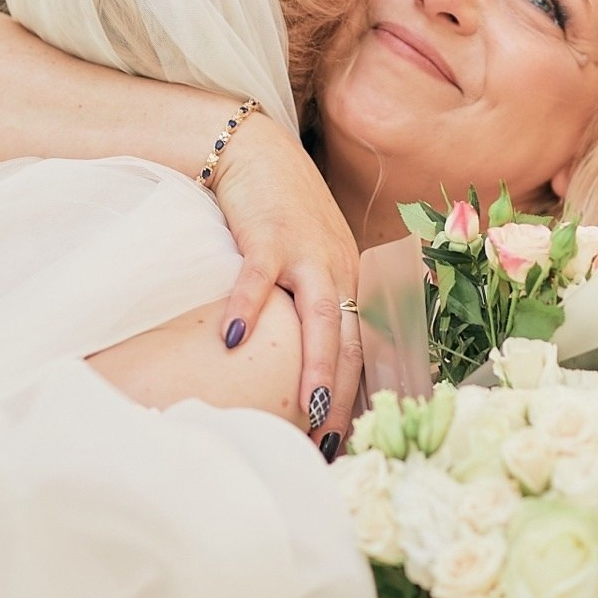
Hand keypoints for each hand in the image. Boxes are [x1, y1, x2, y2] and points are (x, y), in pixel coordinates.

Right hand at [208, 113, 361, 431]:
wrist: (259, 152)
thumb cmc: (281, 214)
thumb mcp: (310, 260)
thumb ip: (314, 303)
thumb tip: (306, 364)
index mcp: (351, 282)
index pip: (365, 350)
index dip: (359, 397)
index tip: (348, 441)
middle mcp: (338, 271)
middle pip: (350, 343)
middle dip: (343, 397)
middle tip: (332, 445)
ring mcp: (305, 253)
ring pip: (320, 317)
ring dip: (315, 365)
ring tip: (308, 408)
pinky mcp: (268, 235)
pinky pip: (258, 277)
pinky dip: (247, 308)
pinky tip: (233, 341)